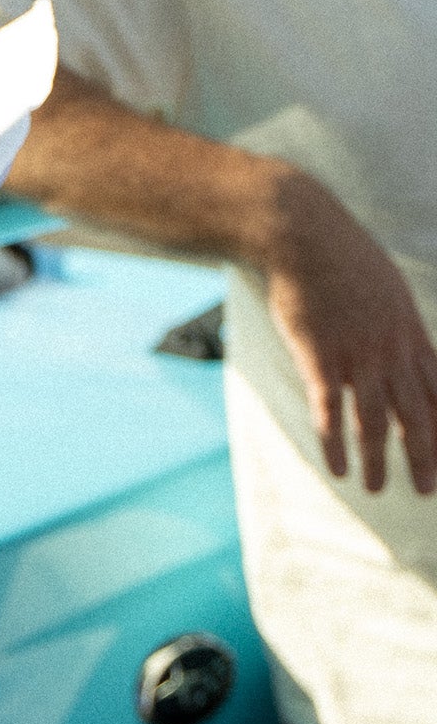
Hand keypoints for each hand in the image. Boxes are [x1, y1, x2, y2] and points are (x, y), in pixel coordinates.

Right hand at [260, 177, 436, 493]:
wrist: (299, 233)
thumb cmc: (337, 251)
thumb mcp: (385, 284)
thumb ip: (395, 317)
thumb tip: (401, 336)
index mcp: (410, 333)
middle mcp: (391, 351)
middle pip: (417, 416)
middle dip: (425, 457)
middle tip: (427, 490)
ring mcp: (357, 355)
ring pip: (376, 422)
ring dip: (379, 461)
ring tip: (378, 490)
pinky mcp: (320, 357)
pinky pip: (331, 412)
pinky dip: (336, 445)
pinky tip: (339, 469)